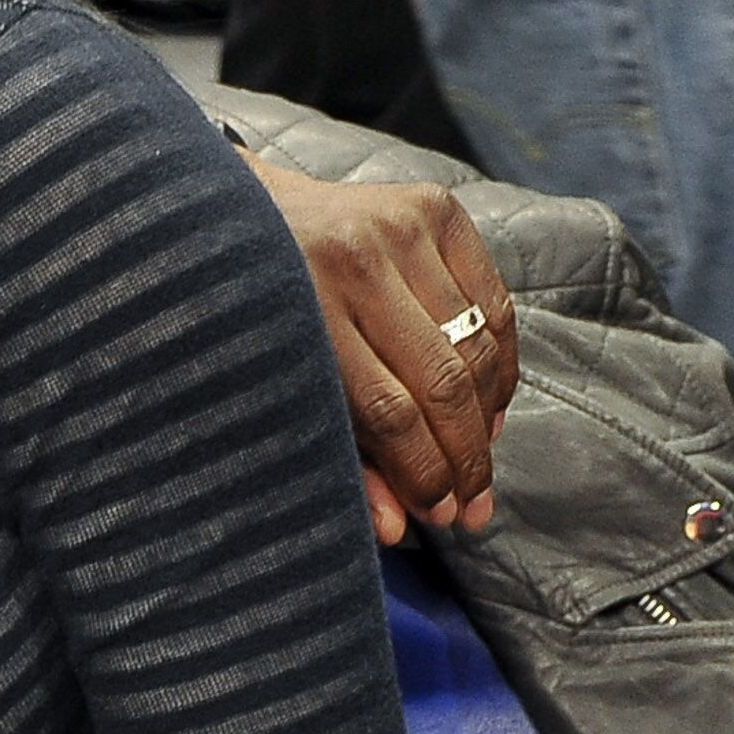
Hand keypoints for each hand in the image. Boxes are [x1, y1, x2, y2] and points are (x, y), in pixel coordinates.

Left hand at [243, 154, 517, 544]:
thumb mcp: (270, 380)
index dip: (423, 473)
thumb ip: (339, 451)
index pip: (387, 411)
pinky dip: (500, 363)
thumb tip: (397, 527)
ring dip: (488, 418)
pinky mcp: (433, 206)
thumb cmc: (248, 309)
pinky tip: (489, 405)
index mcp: (298, 305)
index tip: (440, 514)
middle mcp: (352, 259)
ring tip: (481, 461)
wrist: (233, 206)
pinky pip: (494, 303)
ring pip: (475, 346)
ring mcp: (396, 226)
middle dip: (465, 457)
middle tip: (472, 504)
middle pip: (440, 382)